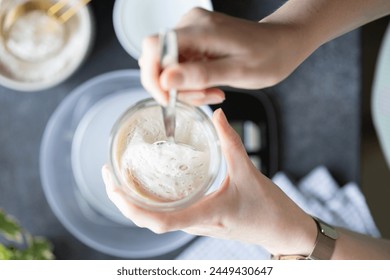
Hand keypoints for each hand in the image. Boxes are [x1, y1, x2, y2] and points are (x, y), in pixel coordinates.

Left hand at [102, 109, 316, 255]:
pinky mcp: (199, 219)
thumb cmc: (269, 209)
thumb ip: (231, 141)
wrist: (282, 230)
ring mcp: (195, 224)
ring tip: (120, 177)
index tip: (115, 187)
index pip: (159, 222)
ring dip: (133, 202)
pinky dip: (150, 201)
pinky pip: (167, 213)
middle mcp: (195, 224)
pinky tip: (148, 184)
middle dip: (123, 201)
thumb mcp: (249, 172)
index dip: (132, 208)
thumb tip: (216, 114)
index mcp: (205, 215)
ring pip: (155, 219)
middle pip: (148, 221)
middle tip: (109, 175)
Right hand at [139, 8, 310, 105]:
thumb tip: (165, 80)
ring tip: (213, 92)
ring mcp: (191, 32)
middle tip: (204, 97)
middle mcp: (190, 25)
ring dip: (186, 88)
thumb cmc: (267, 56)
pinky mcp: (194, 41)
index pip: (153, 47)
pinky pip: (180, 67)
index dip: (152, 76)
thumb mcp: (238, 71)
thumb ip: (200, 75)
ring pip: (169, 68)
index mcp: (200, 28)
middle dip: (175, 88)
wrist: (281, 44)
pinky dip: (191, 83)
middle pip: (159, 61)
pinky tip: (211, 86)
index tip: (168, 98)